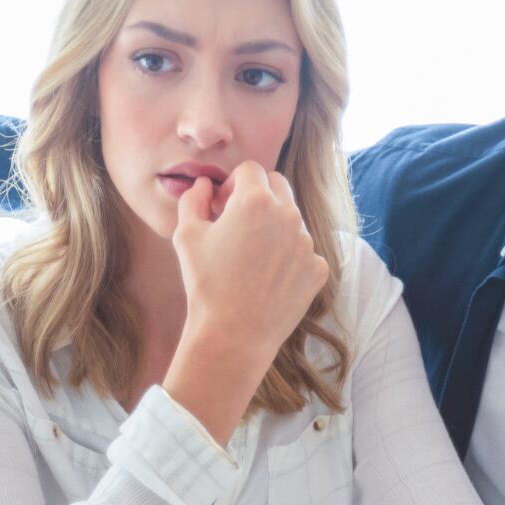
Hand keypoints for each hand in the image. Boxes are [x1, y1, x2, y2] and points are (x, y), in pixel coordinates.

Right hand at [163, 161, 327, 442]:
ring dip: (274, 227)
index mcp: (256, 200)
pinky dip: (288, 258)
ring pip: (292, 220)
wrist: (234, 335)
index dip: (234, 184)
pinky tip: (268, 279)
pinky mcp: (318, 269)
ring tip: (251, 259)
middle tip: (240, 223)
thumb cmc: (205, 283)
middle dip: (259, 196)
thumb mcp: (186, 235)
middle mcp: (288, 215)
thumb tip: (203, 185)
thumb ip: (193, 199)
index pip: (251, 170)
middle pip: (278, 186)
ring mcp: (307, 243)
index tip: (223, 205)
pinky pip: (304, 252)